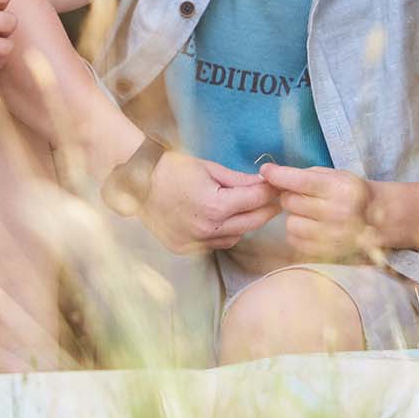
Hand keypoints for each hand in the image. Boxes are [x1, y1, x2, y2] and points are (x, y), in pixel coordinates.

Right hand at [139, 150, 279, 254]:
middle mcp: (207, 228)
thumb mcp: (209, 168)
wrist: (139, 182)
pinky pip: (216, 244)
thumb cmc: (173, 169)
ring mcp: (195, 242)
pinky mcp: (185, 248)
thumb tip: (263, 183)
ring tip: (249, 208)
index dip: (270, 193)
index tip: (279, 187)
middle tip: (275, 200)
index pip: (255, 201)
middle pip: (251, 223)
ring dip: (246, 224)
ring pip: (236, 238)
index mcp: (215, 205)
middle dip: (266, 210)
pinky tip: (226, 220)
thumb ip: (239, 180)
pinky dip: (226, 233)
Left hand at [261, 164, 377, 261]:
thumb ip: (305, 175)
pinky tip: (311, 226)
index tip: (265, 170)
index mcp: (340, 188)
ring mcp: (332, 236)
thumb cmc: (351, 193)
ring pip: (290, 223)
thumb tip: (271, 174)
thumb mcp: (336, 176)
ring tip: (309, 213)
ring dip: (294, 216)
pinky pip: (295, 241)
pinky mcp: (327, 253)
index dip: (278, 175)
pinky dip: (298, 232)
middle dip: (290, 196)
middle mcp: (337, 213)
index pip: (300, 181)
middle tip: (301, 196)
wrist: (379, 220)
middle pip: (290, 202)